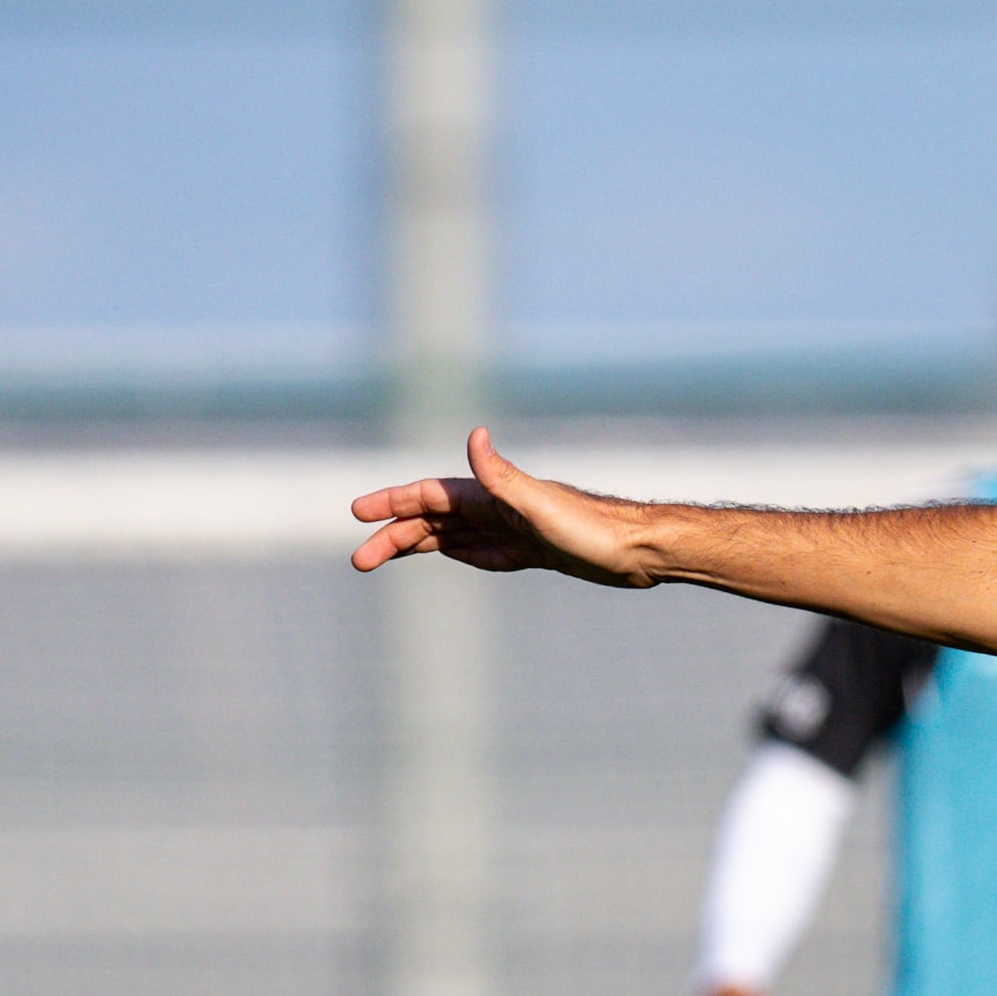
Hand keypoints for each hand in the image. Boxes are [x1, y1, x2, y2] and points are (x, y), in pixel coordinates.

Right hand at [349, 426, 654, 584]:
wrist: (640, 550)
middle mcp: (499, 507)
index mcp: (492, 495)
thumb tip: (476, 434)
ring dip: (417, 546)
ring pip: (452, 536)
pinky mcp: (534, 550)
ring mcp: (515, 529)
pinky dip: (459, 551)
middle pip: (431, 519)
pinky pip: (484, 550)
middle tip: (359, 561)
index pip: (428, 496)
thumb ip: (502, 475)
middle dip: (392, 536)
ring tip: (382, 560)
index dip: (392, 503)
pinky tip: (450, 555)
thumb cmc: (593, 530)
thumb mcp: (540, 505)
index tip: (356, 514)